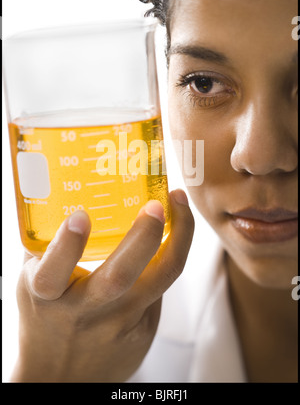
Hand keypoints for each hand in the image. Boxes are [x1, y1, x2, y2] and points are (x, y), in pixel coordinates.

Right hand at [11, 189, 193, 382]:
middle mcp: (86, 313)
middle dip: (143, 235)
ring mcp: (120, 325)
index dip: (67, 245)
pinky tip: (170, 236)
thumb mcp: (32, 286)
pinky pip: (161, 286)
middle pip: (120, 276)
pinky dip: (168, 255)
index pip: (53, 274)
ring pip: (160, 278)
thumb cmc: (46, 320)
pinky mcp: (145, 331)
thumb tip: (68, 200)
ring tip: (180, 205)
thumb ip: (48, 250)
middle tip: (156, 204)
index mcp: (48, 299)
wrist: (64, 378)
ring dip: (179, 237)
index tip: (80, 216)